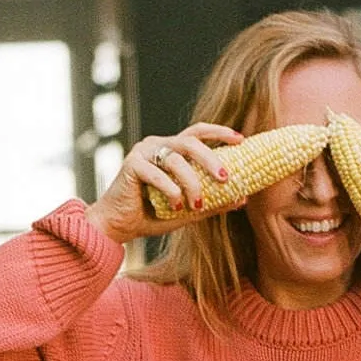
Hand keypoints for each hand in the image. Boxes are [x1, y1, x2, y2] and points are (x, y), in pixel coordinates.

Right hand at [89, 125, 244, 243]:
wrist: (119, 227)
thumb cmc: (152, 216)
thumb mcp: (189, 210)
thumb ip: (213, 202)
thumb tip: (242, 198)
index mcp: (172, 150)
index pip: (198, 133)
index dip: (220, 133)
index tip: (240, 140)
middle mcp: (158, 145)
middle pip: (191, 142)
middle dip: (211, 158)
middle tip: (225, 178)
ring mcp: (143, 152)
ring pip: (176, 159)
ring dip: (191, 182)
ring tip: (196, 204)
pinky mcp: (131, 164)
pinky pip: (157, 174)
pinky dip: (170, 191)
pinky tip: (175, 207)